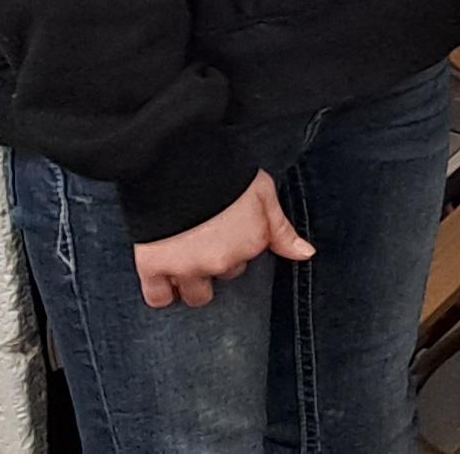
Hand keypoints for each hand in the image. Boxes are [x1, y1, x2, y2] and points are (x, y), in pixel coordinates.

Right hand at [133, 171, 311, 308]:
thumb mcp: (262, 193)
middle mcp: (222, 262)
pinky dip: (161, 292)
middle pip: (223, 276)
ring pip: (195, 294)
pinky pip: (158, 299)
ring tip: (182, 257)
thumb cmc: (223, 172)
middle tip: (202, 238)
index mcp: (251, 243)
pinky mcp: (153, 269)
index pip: (247, 261)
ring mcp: (186, 268)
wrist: (174, 161)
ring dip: (191, 282)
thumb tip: (306, 255)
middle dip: (215, 262)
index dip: (235, 244)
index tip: (224, 228)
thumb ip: (282, 229)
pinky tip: (161, 277)